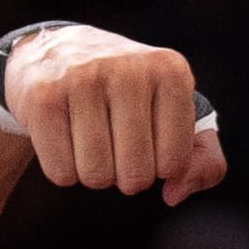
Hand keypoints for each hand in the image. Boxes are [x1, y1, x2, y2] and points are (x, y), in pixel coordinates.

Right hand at [8, 25, 225, 204]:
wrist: (56, 54)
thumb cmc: (129, 98)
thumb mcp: (178, 118)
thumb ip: (205, 161)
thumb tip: (173, 194)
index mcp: (171, 70)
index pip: (174, 162)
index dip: (159, 165)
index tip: (147, 137)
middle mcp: (129, 68)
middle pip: (135, 175)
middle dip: (125, 175)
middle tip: (114, 143)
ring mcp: (82, 77)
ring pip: (96, 176)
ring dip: (93, 172)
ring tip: (88, 138)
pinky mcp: (43, 95)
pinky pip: (61, 172)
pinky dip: (63, 169)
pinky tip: (63, 136)